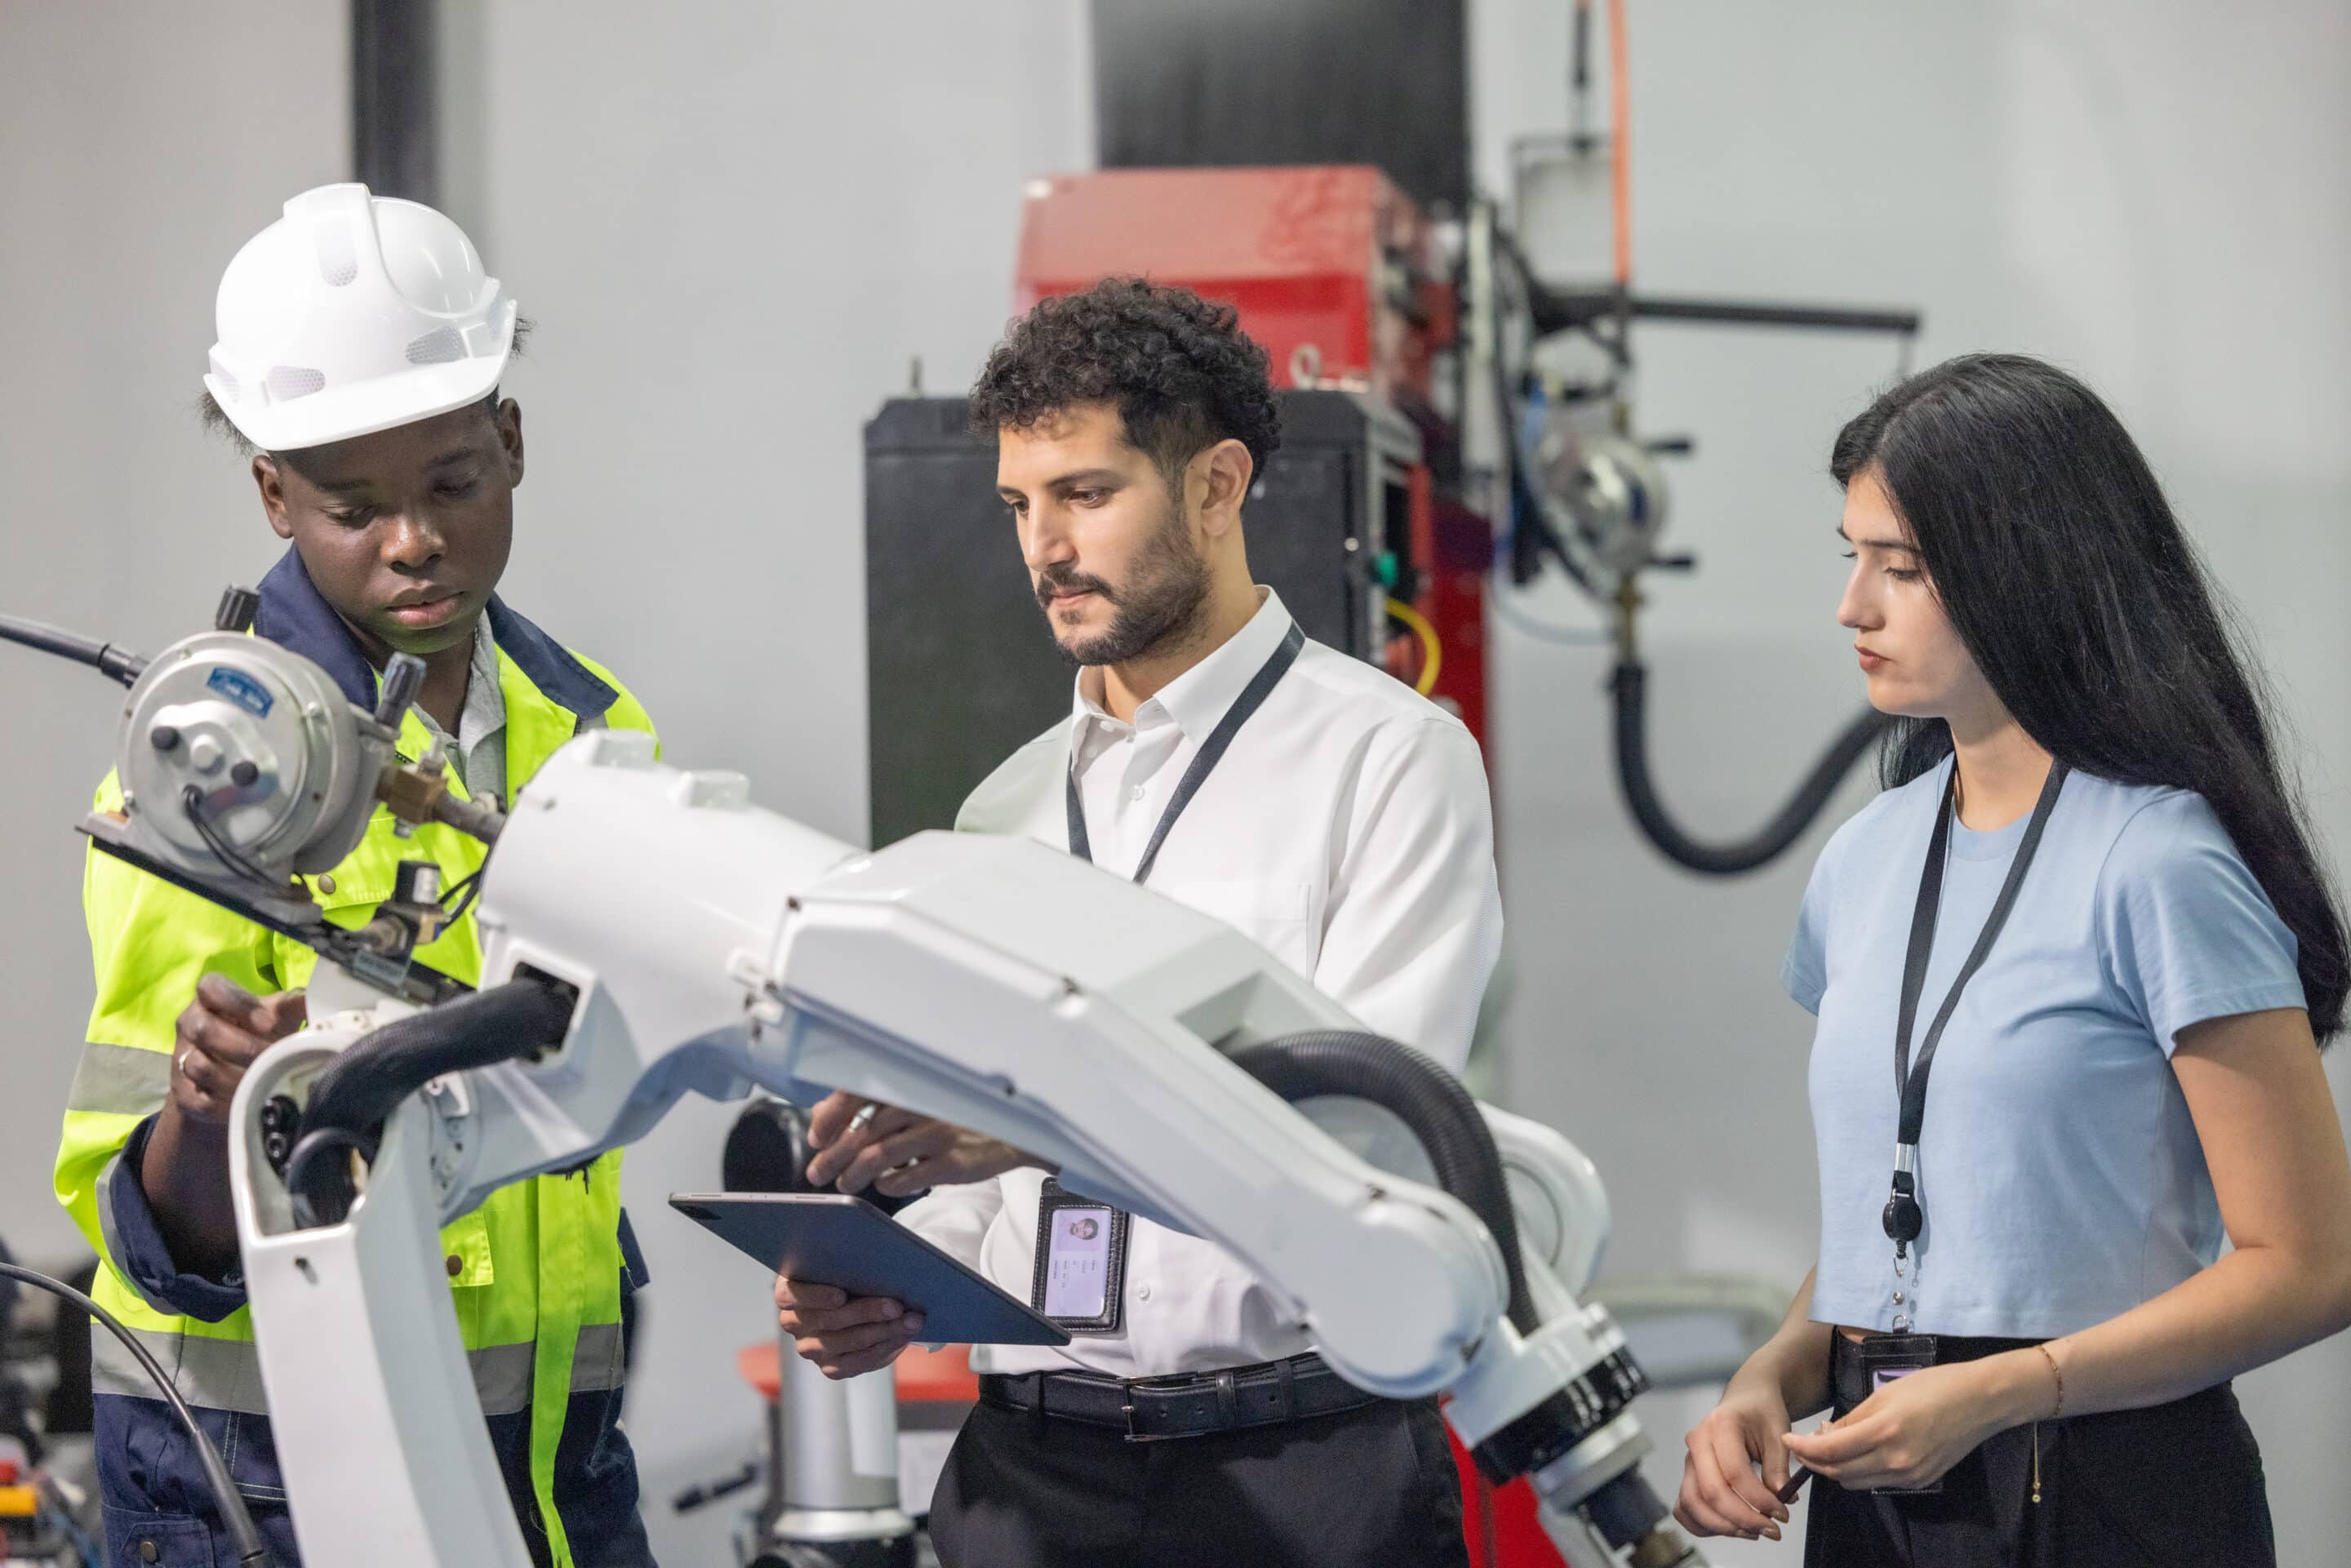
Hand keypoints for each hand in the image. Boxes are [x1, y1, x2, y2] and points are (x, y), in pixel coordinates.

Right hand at [168, 976, 306, 1126]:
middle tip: (275, 1056)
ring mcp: (182, 1057)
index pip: (210, 987)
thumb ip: (291, 1006)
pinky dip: (229, 1101)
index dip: (238, 1002)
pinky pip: (201, 1099)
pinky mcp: (182, 1091)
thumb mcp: (274, 1017)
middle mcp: (191, 1023)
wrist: (230, 1078)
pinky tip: (252, 1099)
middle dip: (244, 1046)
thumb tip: (318, 999)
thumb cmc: (258, 1036)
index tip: (270, 1022)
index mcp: (211, 998)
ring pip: (199, 1066)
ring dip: (237, 1077)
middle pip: (203, 1029)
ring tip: (267, 1080)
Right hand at [774, 1276, 927, 1378]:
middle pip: (828, 1321)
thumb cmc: (848, 1274)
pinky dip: (885, 1347)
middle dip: (867, 1312)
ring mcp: (811, 1348)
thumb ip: (848, 1261)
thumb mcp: (843, 1263)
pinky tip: (904, 1335)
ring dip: (884, 1331)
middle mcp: (794, 1323)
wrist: (858, 1299)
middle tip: (897, 1305)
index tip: (842, 1295)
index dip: (816, 1296)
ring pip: (847, 1342)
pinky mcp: (830, 1367)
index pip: (791, 1295)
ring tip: (912, 1320)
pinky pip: (857, 1362)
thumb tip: (876, 1255)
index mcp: (788, 1292)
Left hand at [804, 1090, 1036, 1196]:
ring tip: (844, 1185)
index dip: (831, 1116)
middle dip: (832, 1156)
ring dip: (852, 1175)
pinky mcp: (950, 1163)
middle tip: (817, 1173)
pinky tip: (883, 1185)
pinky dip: (886, 1184)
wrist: (1013, 1133)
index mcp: (910, 1085)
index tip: (817, 1138)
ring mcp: (936, 1134)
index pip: (857, 1093)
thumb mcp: (916, 1102)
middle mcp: (921, 1105)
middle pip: (862, 1131)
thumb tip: (821, 1113)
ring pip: (877, 1156)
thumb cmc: (957, 1115)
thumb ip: (869, 1104)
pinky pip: (905, 1178)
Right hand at [1675, 1381, 1794, 1541]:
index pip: (1734, 1472)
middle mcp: (1697, 1442)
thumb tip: (1781, 1497)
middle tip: (1771, 1530)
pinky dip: (1703, 1525)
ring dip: (1723, 1526)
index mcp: (1721, 1425)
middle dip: (1743, 1518)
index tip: (1783, 1514)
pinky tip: (1731, 1528)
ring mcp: (1689, 1460)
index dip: (1759, 1499)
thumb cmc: (1762, 1413)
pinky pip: (1684, 1508)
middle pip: (1710, 1492)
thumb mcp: (1779, 1432)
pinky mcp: (1688, 1475)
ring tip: (1753, 1533)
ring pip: (1692, 1503)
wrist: (1746, 1400)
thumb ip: (1779, 1465)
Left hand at [1781, 1356, 2030, 1492]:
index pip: (1829, 1450)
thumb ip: (1853, 1419)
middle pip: (1839, 1473)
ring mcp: (1910, 1475)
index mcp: (1884, 1431)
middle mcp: (1896, 1460)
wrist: (1981, 1401)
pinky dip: (1860, 1472)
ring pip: (1857, 1483)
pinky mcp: (1921, 1481)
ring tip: (1827, 1447)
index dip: (1802, 1447)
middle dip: (1814, 1462)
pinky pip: (1878, 1482)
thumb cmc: (1933, 1386)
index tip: (1786, 1437)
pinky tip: (1857, 1453)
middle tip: (1801, 1445)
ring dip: (1835, 1470)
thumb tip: (1824, 1435)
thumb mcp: (1884, 1393)